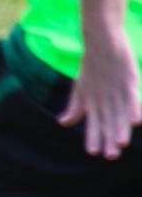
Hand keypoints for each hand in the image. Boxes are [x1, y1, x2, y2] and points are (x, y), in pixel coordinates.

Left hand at [58, 31, 141, 158]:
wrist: (100, 40)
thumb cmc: (91, 68)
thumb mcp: (81, 89)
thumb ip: (75, 108)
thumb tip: (62, 123)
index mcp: (93, 100)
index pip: (94, 122)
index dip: (94, 136)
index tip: (92, 153)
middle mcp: (104, 97)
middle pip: (108, 120)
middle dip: (109, 138)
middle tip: (110, 155)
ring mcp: (116, 88)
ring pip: (120, 112)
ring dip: (121, 127)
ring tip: (121, 142)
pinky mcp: (128, 78)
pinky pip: (133, 95)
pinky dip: (135, 107)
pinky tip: (138, 121)